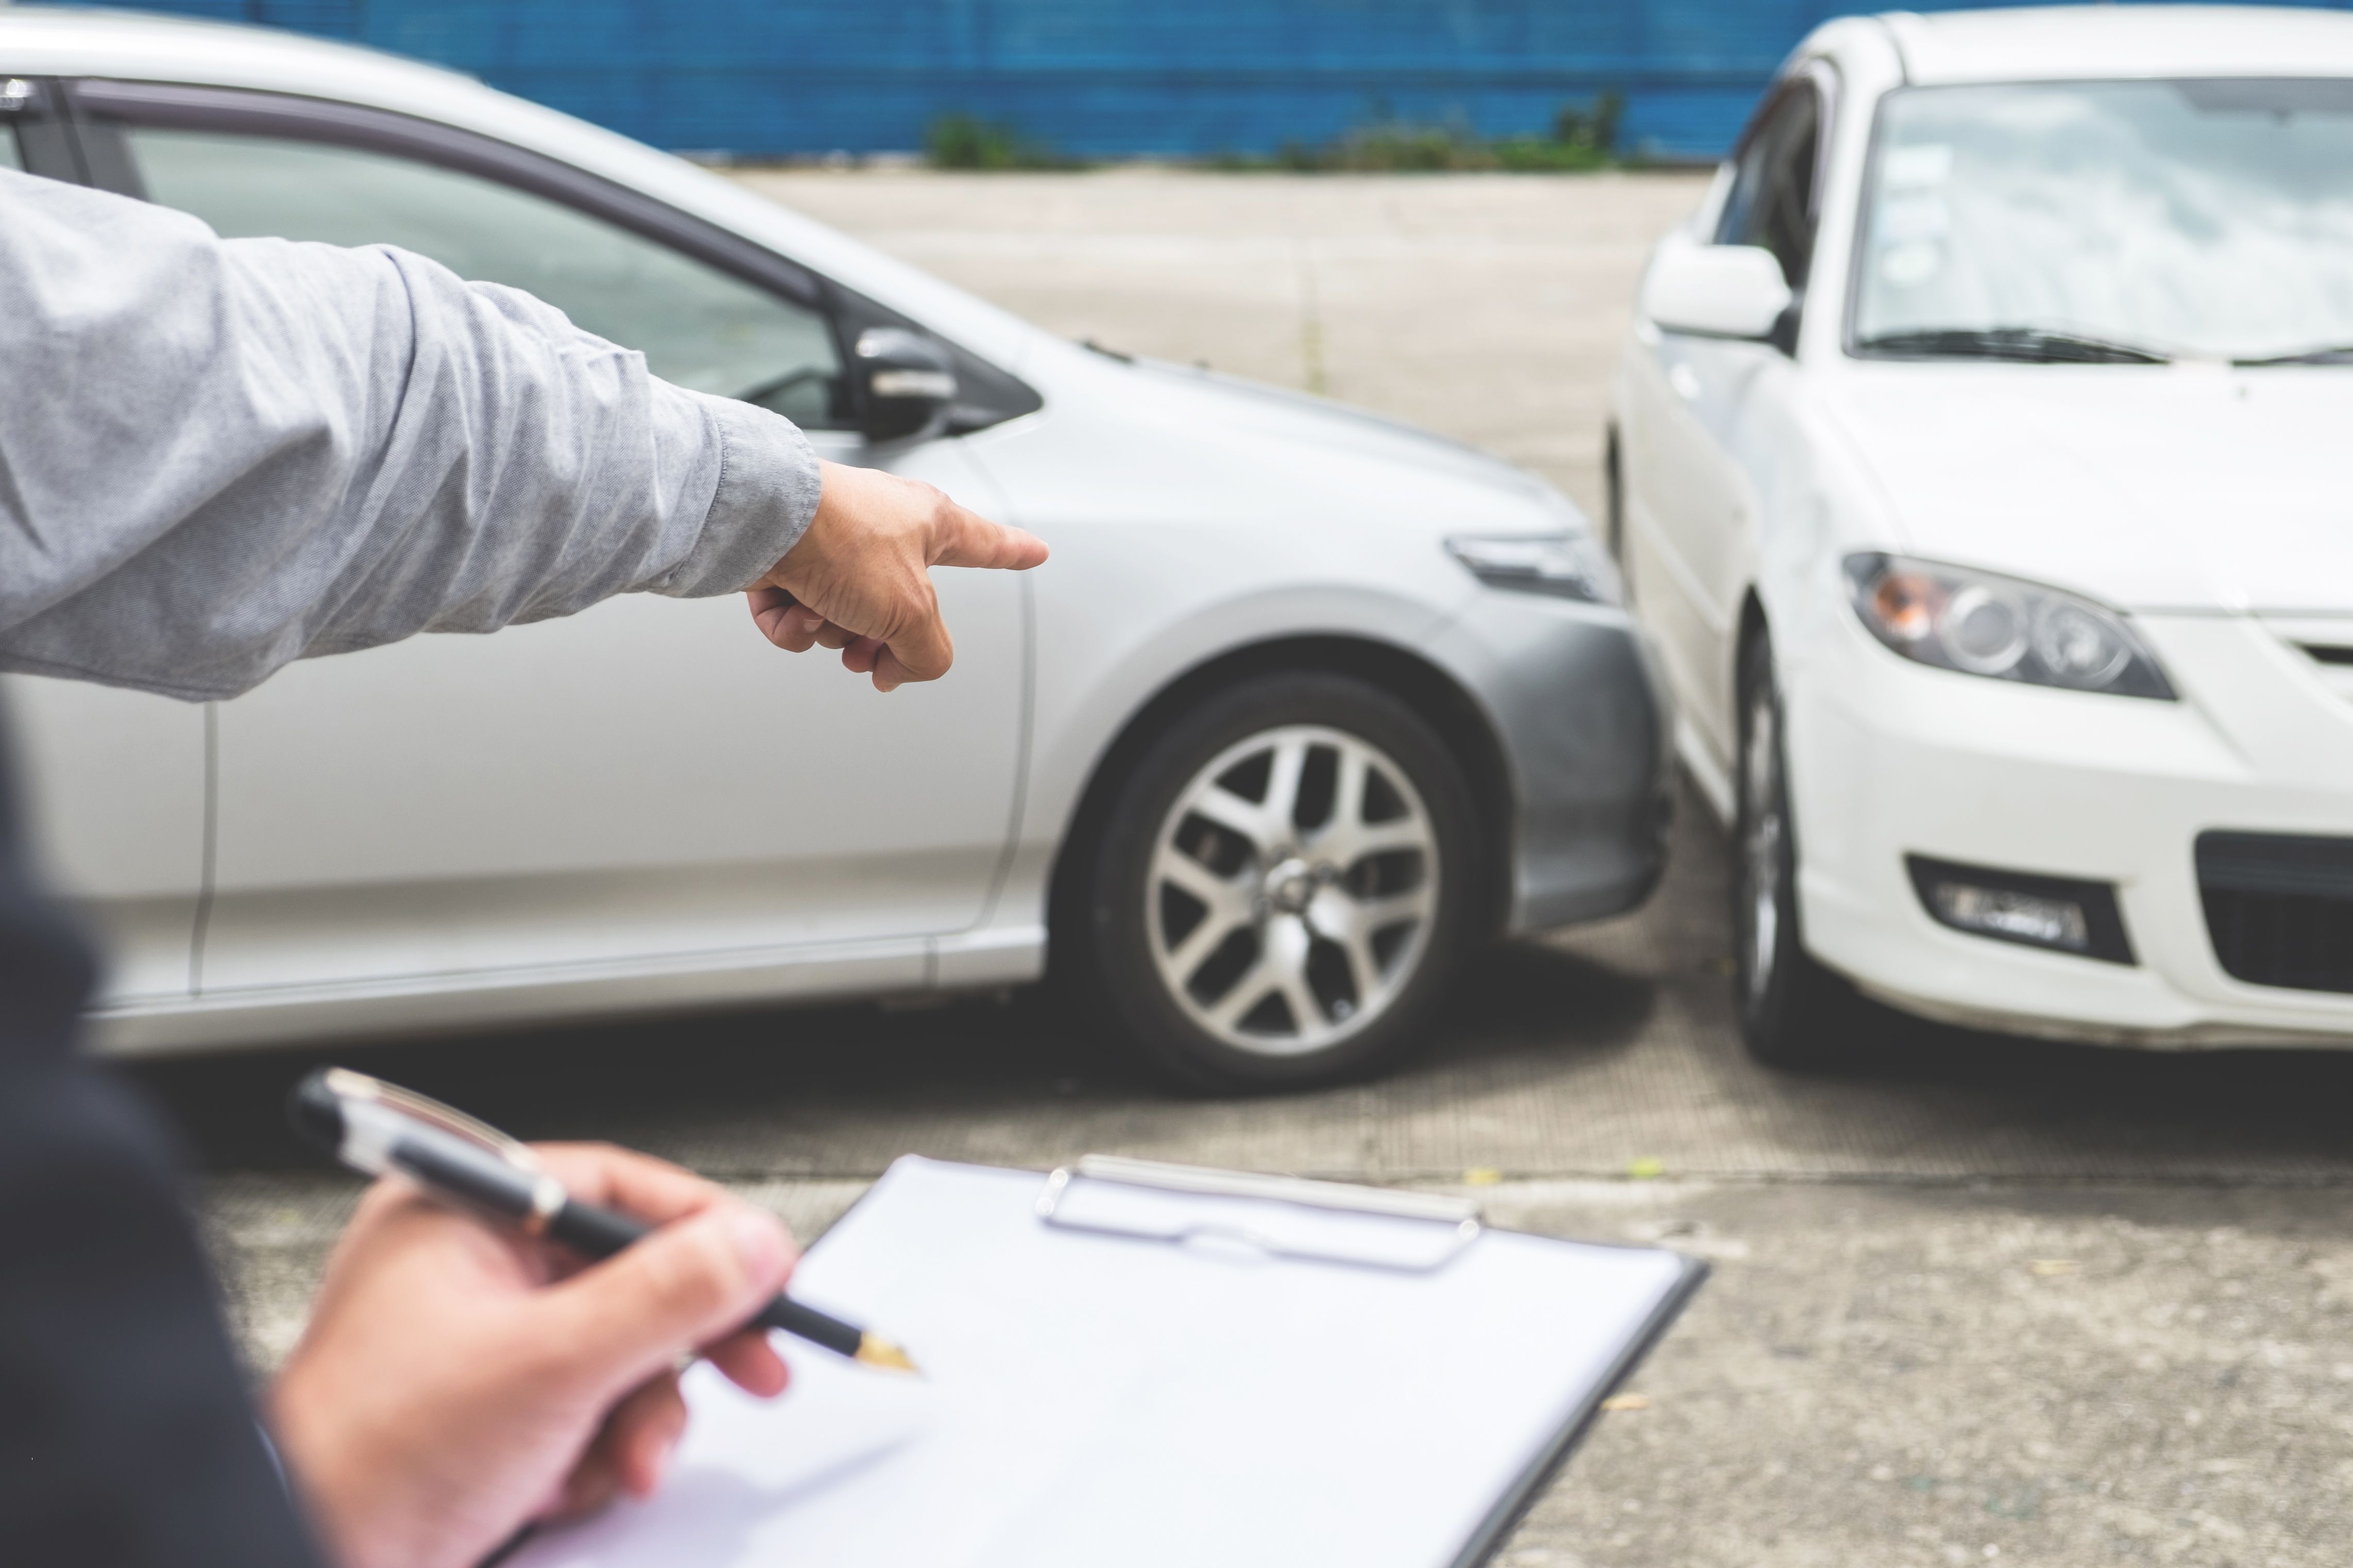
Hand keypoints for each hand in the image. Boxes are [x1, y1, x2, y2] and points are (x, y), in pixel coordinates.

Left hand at [268, 1145, 795, 1567]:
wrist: (302, 1563)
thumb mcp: (554, 1362)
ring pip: (618, 1351)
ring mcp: (479, 1342)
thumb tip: (755, 1244)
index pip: (615, 1188)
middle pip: (628, 1275)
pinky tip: (567, 1483)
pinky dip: (596, 1452)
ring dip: (641, 1414)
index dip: (704, 1229)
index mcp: (461, 1214)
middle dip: (684, 1343)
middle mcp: (469, 1265)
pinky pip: (586, 1407)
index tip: (767, 1271)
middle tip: (756, 1366)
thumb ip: (669, 1295)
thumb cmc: (376, 1457)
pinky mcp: (486, 1411)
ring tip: (627, 1461)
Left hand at [747, 460, 1047, 690]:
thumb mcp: (910, 610)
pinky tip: (788, 610)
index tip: (1035, 551)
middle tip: (869, 652)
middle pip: (900, 608)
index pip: (985, 545)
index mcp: (929, 523)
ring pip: (845, 617)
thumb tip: (903, 667)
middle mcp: (883, 530)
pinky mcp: (787, 559)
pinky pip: (799, 614)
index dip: (1013, 553)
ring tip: (820, 615)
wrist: (760, 519)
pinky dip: (791, 622)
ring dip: (831, 631)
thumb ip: (928, 652)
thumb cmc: (838, 536)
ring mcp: (832, 545)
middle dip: (879, 639)